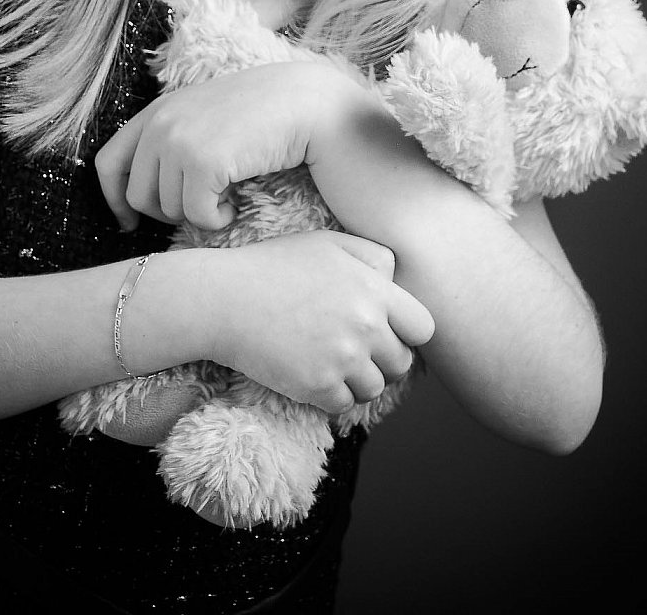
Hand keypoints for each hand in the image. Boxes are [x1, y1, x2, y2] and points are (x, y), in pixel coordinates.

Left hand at [95, 62, 365, 230]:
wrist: (313, 105)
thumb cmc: (267, 117)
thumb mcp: (209, 119)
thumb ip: (175, 140)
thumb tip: (142, 196)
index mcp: (158, 110)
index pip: (108, 163)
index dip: (114, 200)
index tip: (130, 224)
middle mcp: (161, 122)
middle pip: (138, 197)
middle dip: (169, 213)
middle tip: (206, 207)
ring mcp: (179, 140)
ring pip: (169, 211)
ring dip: (200, 213)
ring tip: (230, 193)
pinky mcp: (203, 161)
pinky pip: (198, 217)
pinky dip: (220, 219)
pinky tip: (240, 201)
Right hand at [205, 232, 434, 412]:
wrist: (223, 299)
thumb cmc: (273, 266)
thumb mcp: (327, 243)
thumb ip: (370, 256)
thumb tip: (395, 280)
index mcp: (373, 290)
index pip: (423, 327)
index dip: (407, 332)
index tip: (385, 331)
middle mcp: (366, 326)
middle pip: (401, 363)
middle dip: (382, 359)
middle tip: (354, 350)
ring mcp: (342, 358)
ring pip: (374, 388)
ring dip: (357, 380)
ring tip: (331, 363)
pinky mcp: (317, 386)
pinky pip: (344, 405)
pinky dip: (332, 396)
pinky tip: (312, 375)